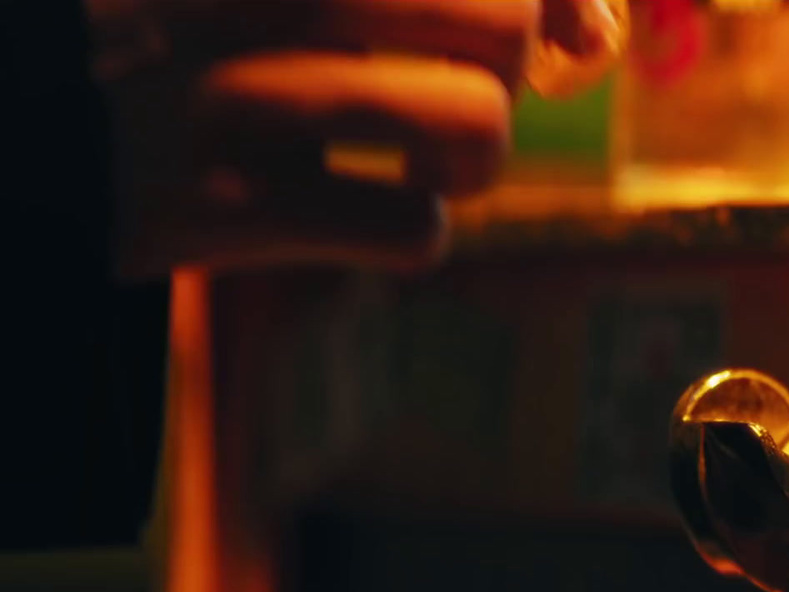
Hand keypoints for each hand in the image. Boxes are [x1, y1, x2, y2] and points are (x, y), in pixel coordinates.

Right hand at [90, 0, 623, 278]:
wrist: (20, 120)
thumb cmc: (165, 27)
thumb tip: (594, 35)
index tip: (562, 28)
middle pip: (503, 24)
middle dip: (505, 66)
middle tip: (443, 77)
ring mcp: (228, 94)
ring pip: (477, 125)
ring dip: (472, 156)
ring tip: (415, 154)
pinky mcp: (213, 211)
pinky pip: (415, 233)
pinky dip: (410, 230)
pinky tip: (350, 206)